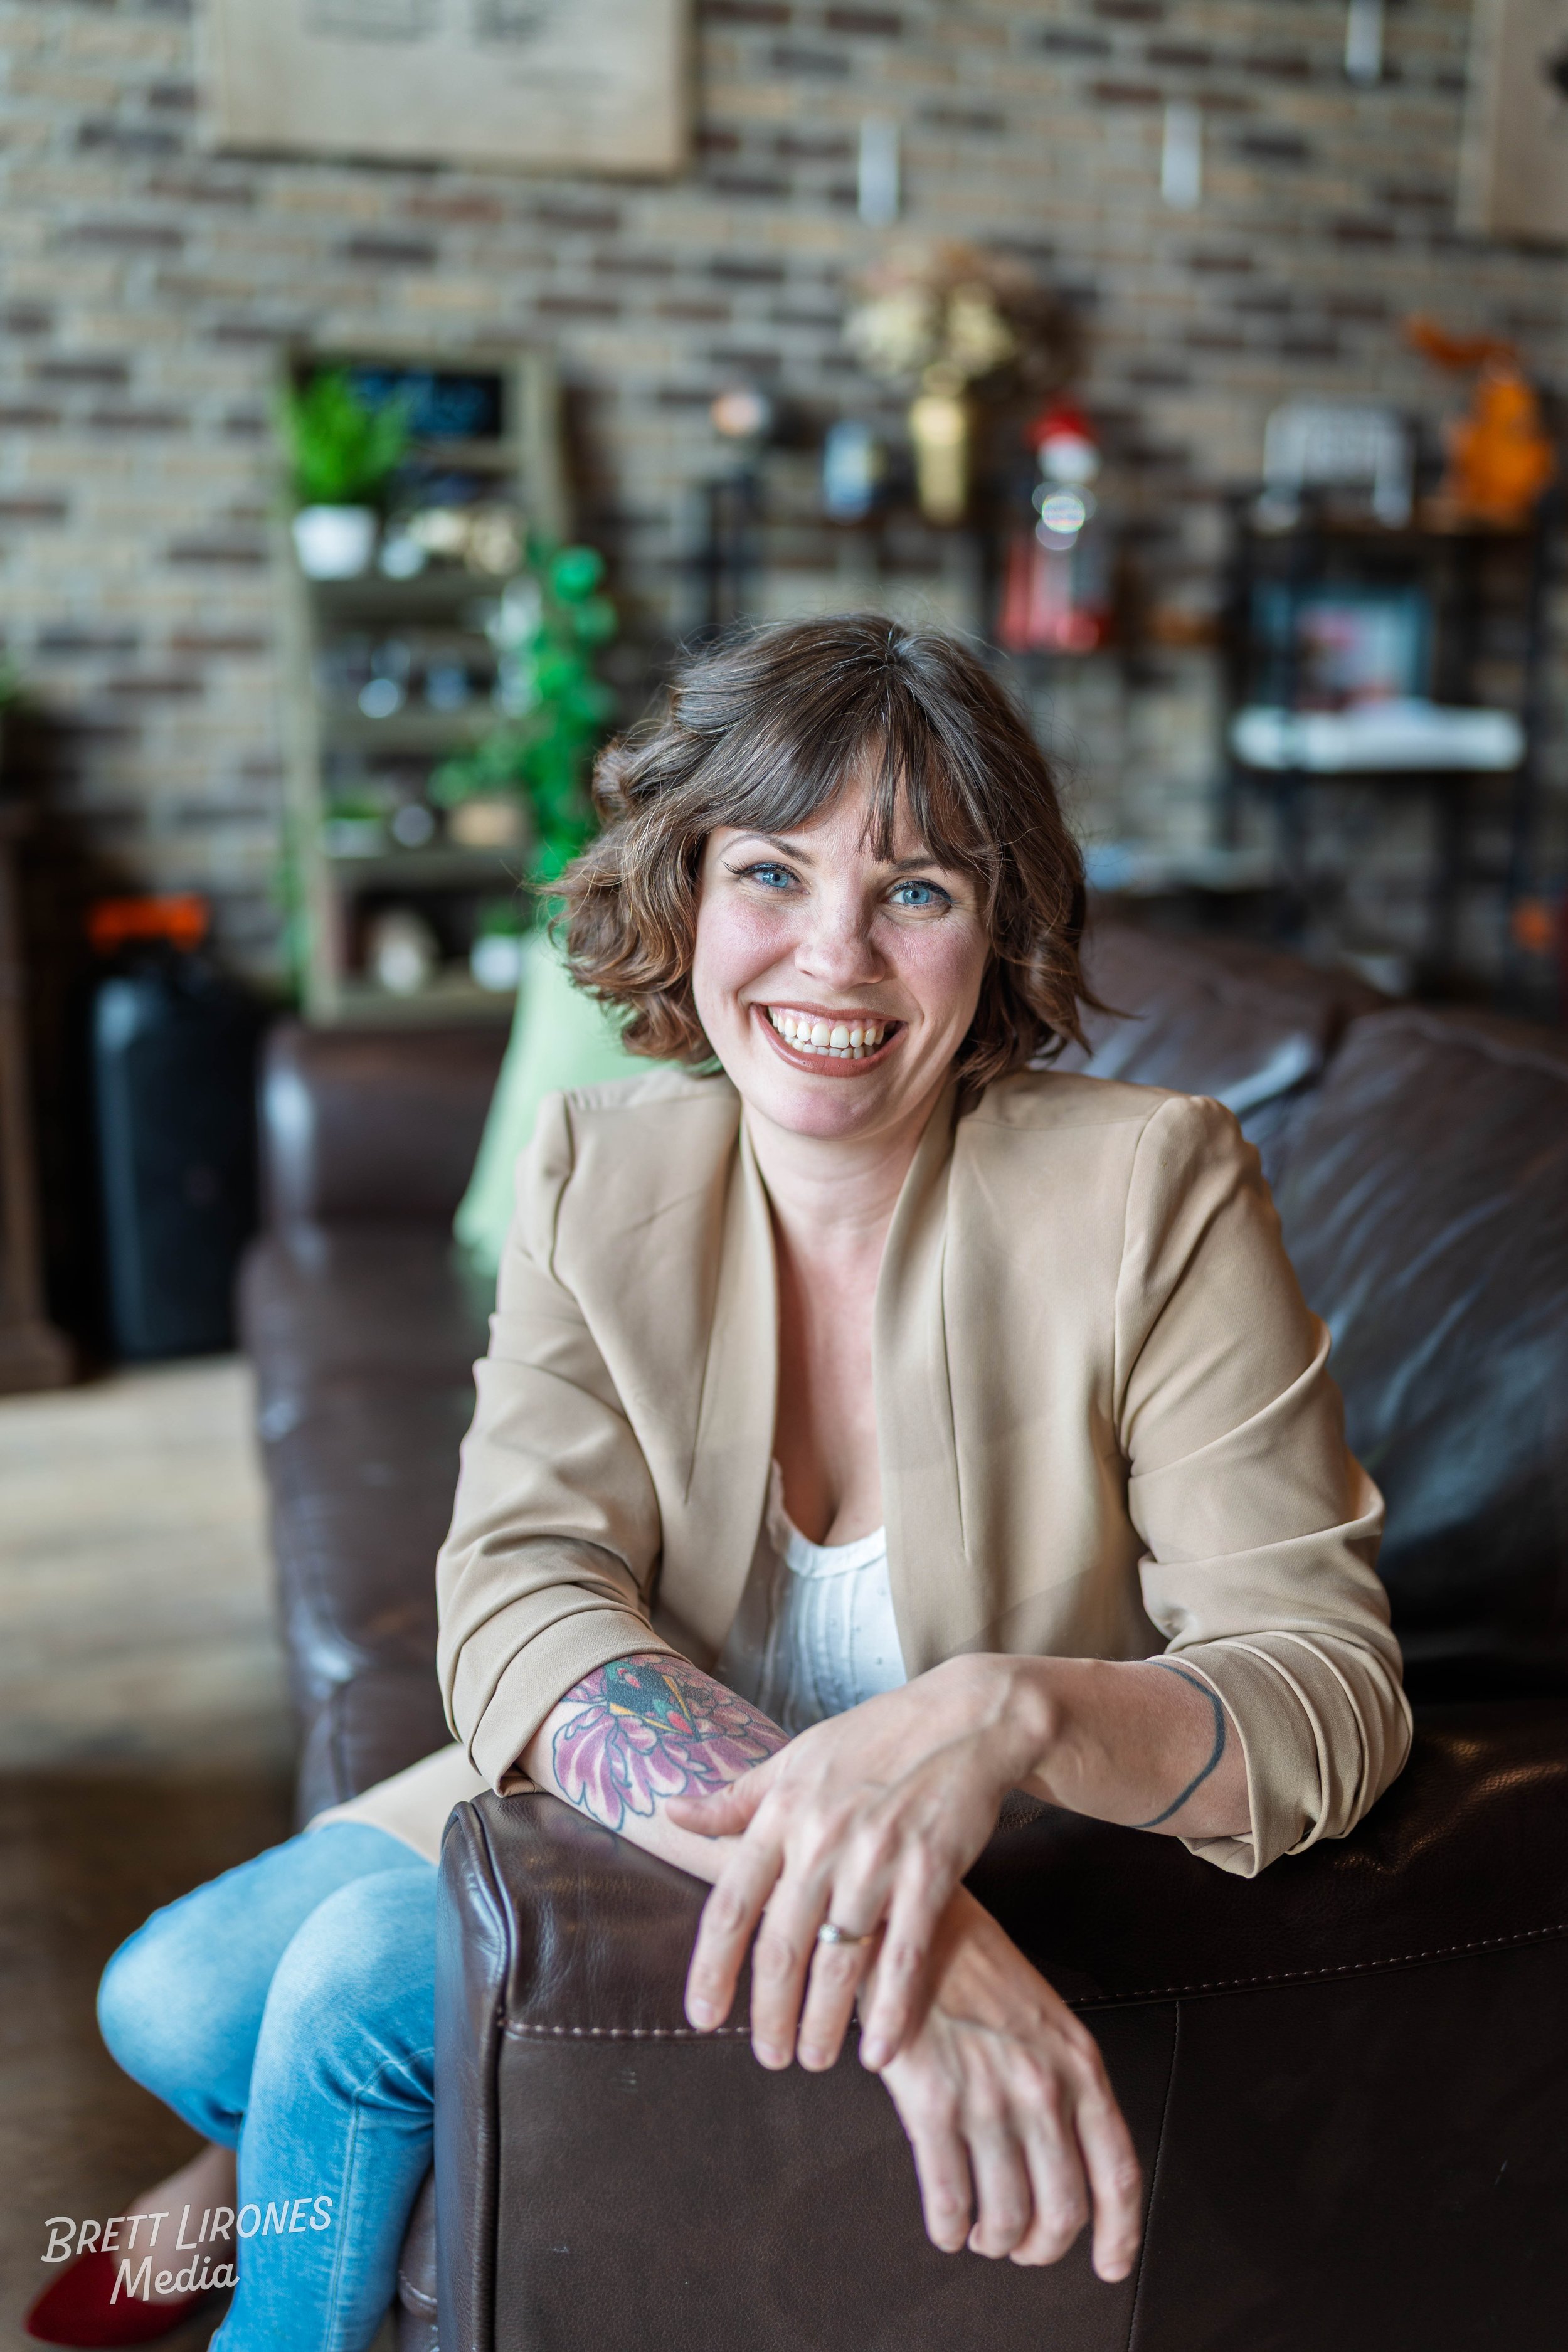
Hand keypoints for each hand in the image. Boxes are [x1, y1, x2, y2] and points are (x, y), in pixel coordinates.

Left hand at [670, 1657, 1046, 2071]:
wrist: (965, 1718)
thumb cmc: (875, 1738)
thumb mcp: (796, 1759)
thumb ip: (736, 1799)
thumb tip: (673, 1813)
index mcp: (781, 1812)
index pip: (731, 1904)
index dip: (711, 1967)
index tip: (702, 2015)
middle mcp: (822, 1838)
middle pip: (782, 1947)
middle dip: (770, 2014)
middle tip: (770, 2057)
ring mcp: (878, 1858)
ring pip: (839, 1961)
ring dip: (825, 2023)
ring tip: (816, 2060)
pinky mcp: (931, 1873)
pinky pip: (904, 1958)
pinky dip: (891, 2011)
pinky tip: (881, 2052)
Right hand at [876, 1889, 1142, 2278]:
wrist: (910, 1919)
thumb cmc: (971, 1961)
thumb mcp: (1042, 2015)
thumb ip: (1061, 2080)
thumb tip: (1061, 2152)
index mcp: (1079, 2064)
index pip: (1118, 2172)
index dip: (1119, 2232)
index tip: (1110, 2264)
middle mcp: (1042, 2088)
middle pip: (1062, 2208)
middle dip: (1043, 2245)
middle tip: (1022, 2247)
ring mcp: (988, 2098)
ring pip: (1007, 2216)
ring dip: (995, 2239)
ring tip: (982, 2232)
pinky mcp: (932, 2104)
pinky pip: (950, 2200)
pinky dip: (950, 2228)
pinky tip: (946, 2224)